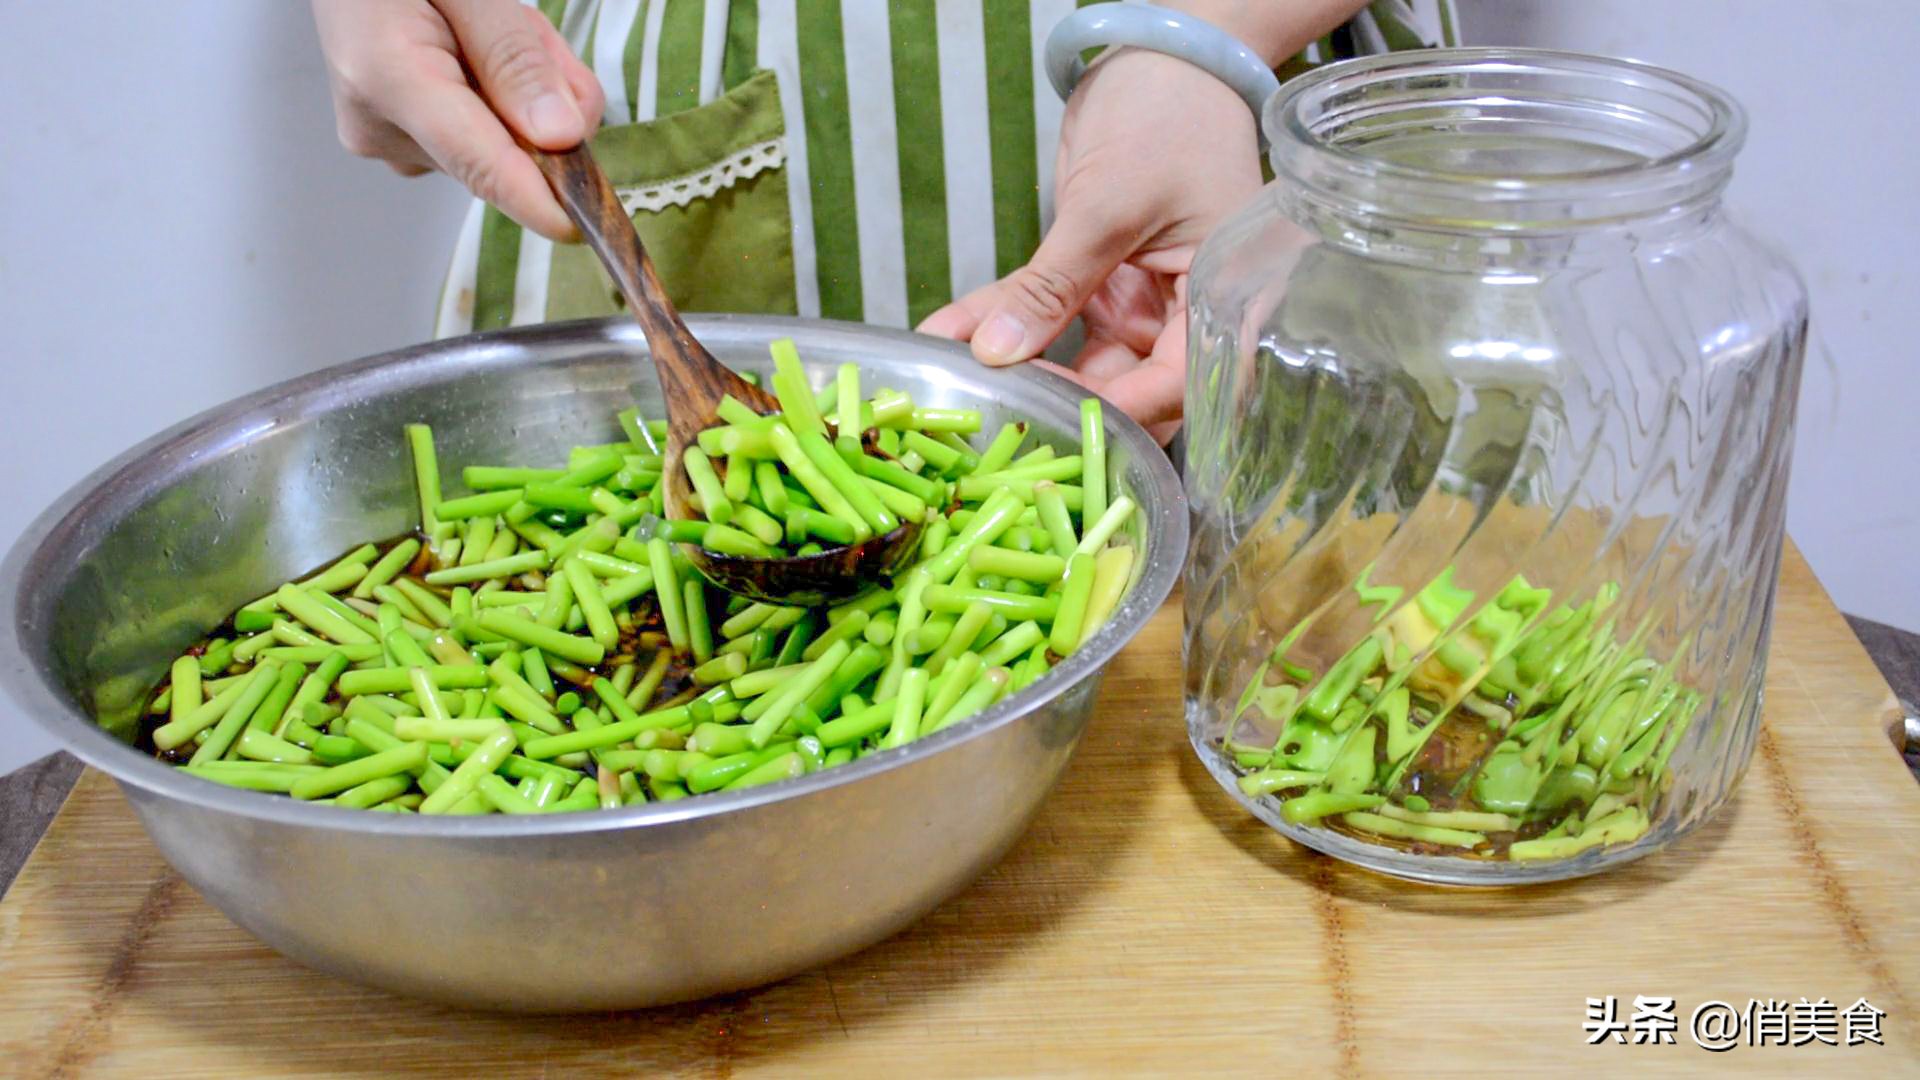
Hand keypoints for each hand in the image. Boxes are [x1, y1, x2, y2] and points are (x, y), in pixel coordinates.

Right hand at [311, 0, 605, 239]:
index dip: (535, 199)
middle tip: (524, 29)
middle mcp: (382, 126)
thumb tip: (559, 136)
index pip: (477, 161)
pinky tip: (473, 52)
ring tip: (486, 27)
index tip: (579, 226)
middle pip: (507, 153)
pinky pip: (486, 139)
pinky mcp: (407, 145)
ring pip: (506, 145)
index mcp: (386, 75)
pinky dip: (502, 99)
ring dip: (525, 91)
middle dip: (544, 98)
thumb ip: (514, 57)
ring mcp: (391, 141)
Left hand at [917, 49, 1263, 439]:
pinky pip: (1042, 313)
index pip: (1178, 384)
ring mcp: (1135, 303)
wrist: (1158, 61)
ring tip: (958, 383)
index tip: (1062, 428)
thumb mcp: (1109, 205)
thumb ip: (1054, 285)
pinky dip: (996, 321)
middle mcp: (1180, 317)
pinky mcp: (1094, 283)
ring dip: (1016, 367)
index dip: (1124, 413)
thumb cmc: (1166, 120)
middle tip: (998, 417)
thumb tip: (998, 354)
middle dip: (1064, 406)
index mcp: (1217, 305)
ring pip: (1074, 360)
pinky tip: (945, 334)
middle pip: (1127, 389)